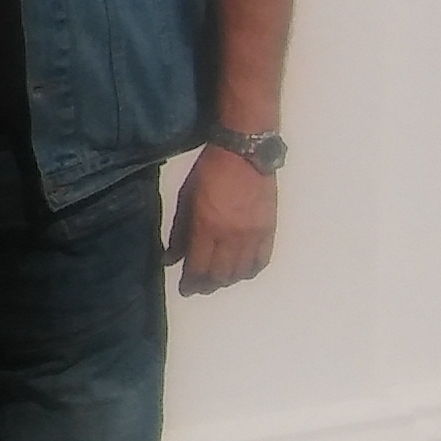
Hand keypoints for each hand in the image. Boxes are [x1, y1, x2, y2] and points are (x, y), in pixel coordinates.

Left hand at [166, 145, 274, 294]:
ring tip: (218, 278)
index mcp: (207, 227)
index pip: (198, 268)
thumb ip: (179, 232)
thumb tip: (170, 259)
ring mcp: (253, 235)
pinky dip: (250, 270)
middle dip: (207, 285)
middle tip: (200, 285)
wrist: (245, 152)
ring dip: (227, 280)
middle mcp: (231, 236)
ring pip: (240, 273)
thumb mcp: (186, 197)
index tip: (186, 289)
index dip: (191, 283)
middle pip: (220, 275)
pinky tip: (241, 270)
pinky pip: (261, 261)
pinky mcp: (269, 230)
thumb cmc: (210, 170)